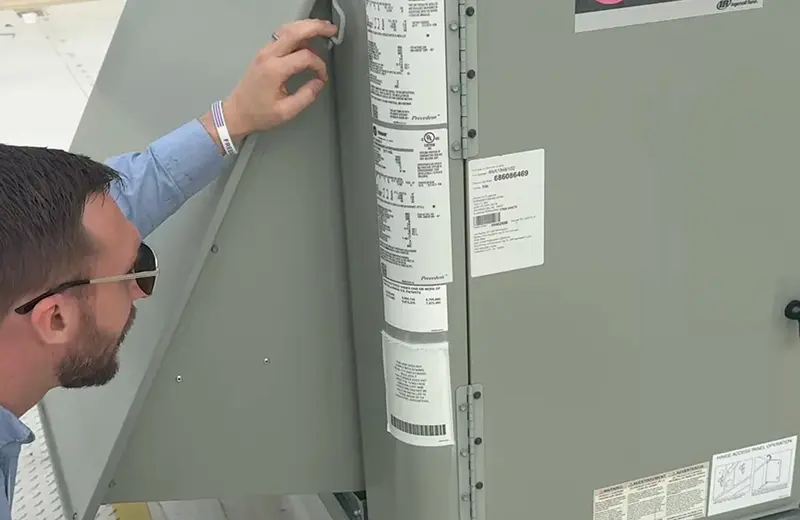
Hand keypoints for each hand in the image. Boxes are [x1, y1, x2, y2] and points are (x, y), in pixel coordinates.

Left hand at [222, 19, 338, 139]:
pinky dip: (296, 32)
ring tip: (322, 28)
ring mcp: (264, 52)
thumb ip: (306, 96)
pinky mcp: (263, 53)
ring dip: (305, 26)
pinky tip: (306, 37)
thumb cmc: (259, 114)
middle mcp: (268, 55)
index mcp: (274, 70)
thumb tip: (319, 82)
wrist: (236, 113)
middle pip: (294, 32)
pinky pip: (281, 36)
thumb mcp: (286, 111)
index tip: (322, 77)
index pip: (305, 56)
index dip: (319, 65)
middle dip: (315, 27)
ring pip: (287, 29)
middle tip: (331, 29)